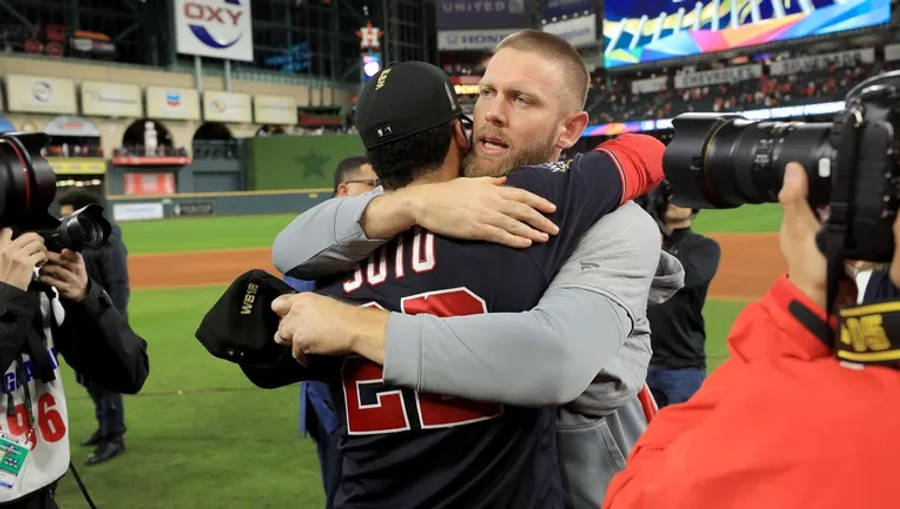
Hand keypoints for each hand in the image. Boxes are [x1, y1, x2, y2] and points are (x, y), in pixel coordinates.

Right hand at [0, 228, 46, 291]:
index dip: (18, 234)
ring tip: (40, 256)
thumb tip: (12, 243)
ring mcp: (17, 255)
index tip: (24, 241)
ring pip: (38, 243)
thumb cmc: (2, 279)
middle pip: (29, 235)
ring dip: (42, 249)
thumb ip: (5, 251)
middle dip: (38, 240)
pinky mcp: (26, 263)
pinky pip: (41, 254)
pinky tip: (40, 264)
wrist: (2, 292)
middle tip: (39, 247)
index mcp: (0, 248)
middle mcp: (8, 249)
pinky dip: (44, 258)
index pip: (8, 231)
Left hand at [39, 249, 88, 300]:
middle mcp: (76, 270)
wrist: (82, 291)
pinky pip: (53, 281)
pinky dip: (44, 278)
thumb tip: (50, 248)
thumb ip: (67, 256)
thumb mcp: (76, 264)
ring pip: (57, 269)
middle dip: (50, 256)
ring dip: (45, 267)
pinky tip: (41, 277)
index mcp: (79, 263)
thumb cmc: (75, 275)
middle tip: (40, 256)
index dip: (69, 252)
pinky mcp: (66, 288)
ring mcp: (71, 279)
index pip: (76, 256)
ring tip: (40, 268)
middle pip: (63, 261)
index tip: (62, 251)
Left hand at [272, 293, 388, 364]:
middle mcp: (296, 310)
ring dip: (292, 343)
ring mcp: (296, 326)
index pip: (277, 303)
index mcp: (302, 298)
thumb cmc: (346, 316)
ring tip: (304, 346)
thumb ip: (307, 309)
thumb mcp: (323, 304)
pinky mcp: (300, 341)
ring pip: (281, 338)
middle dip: (288, 331)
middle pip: (280, 324)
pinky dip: (303, 358)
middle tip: (301, 335)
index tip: (288, 319)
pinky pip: (295, 353)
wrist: (355, 328)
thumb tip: (303, 318)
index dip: (282, 313)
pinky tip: (311, 358)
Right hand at [408, 177, 559, 247]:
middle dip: (541, 220)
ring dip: (532, 232)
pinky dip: (514, 240)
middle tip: (555, 228)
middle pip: (523, 210)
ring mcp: (483, 215)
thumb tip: (504, 180)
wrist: (425, 202)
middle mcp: (491, 201)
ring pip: (514, 224)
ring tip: (545, 238)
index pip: (522, 194)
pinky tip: (526, 244)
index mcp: (491, 189)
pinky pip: (499, 235)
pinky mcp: (475, 229)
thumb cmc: (446, 193)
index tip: (552, 208)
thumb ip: (489, 182)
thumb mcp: (470, 182)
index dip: (539, 202)